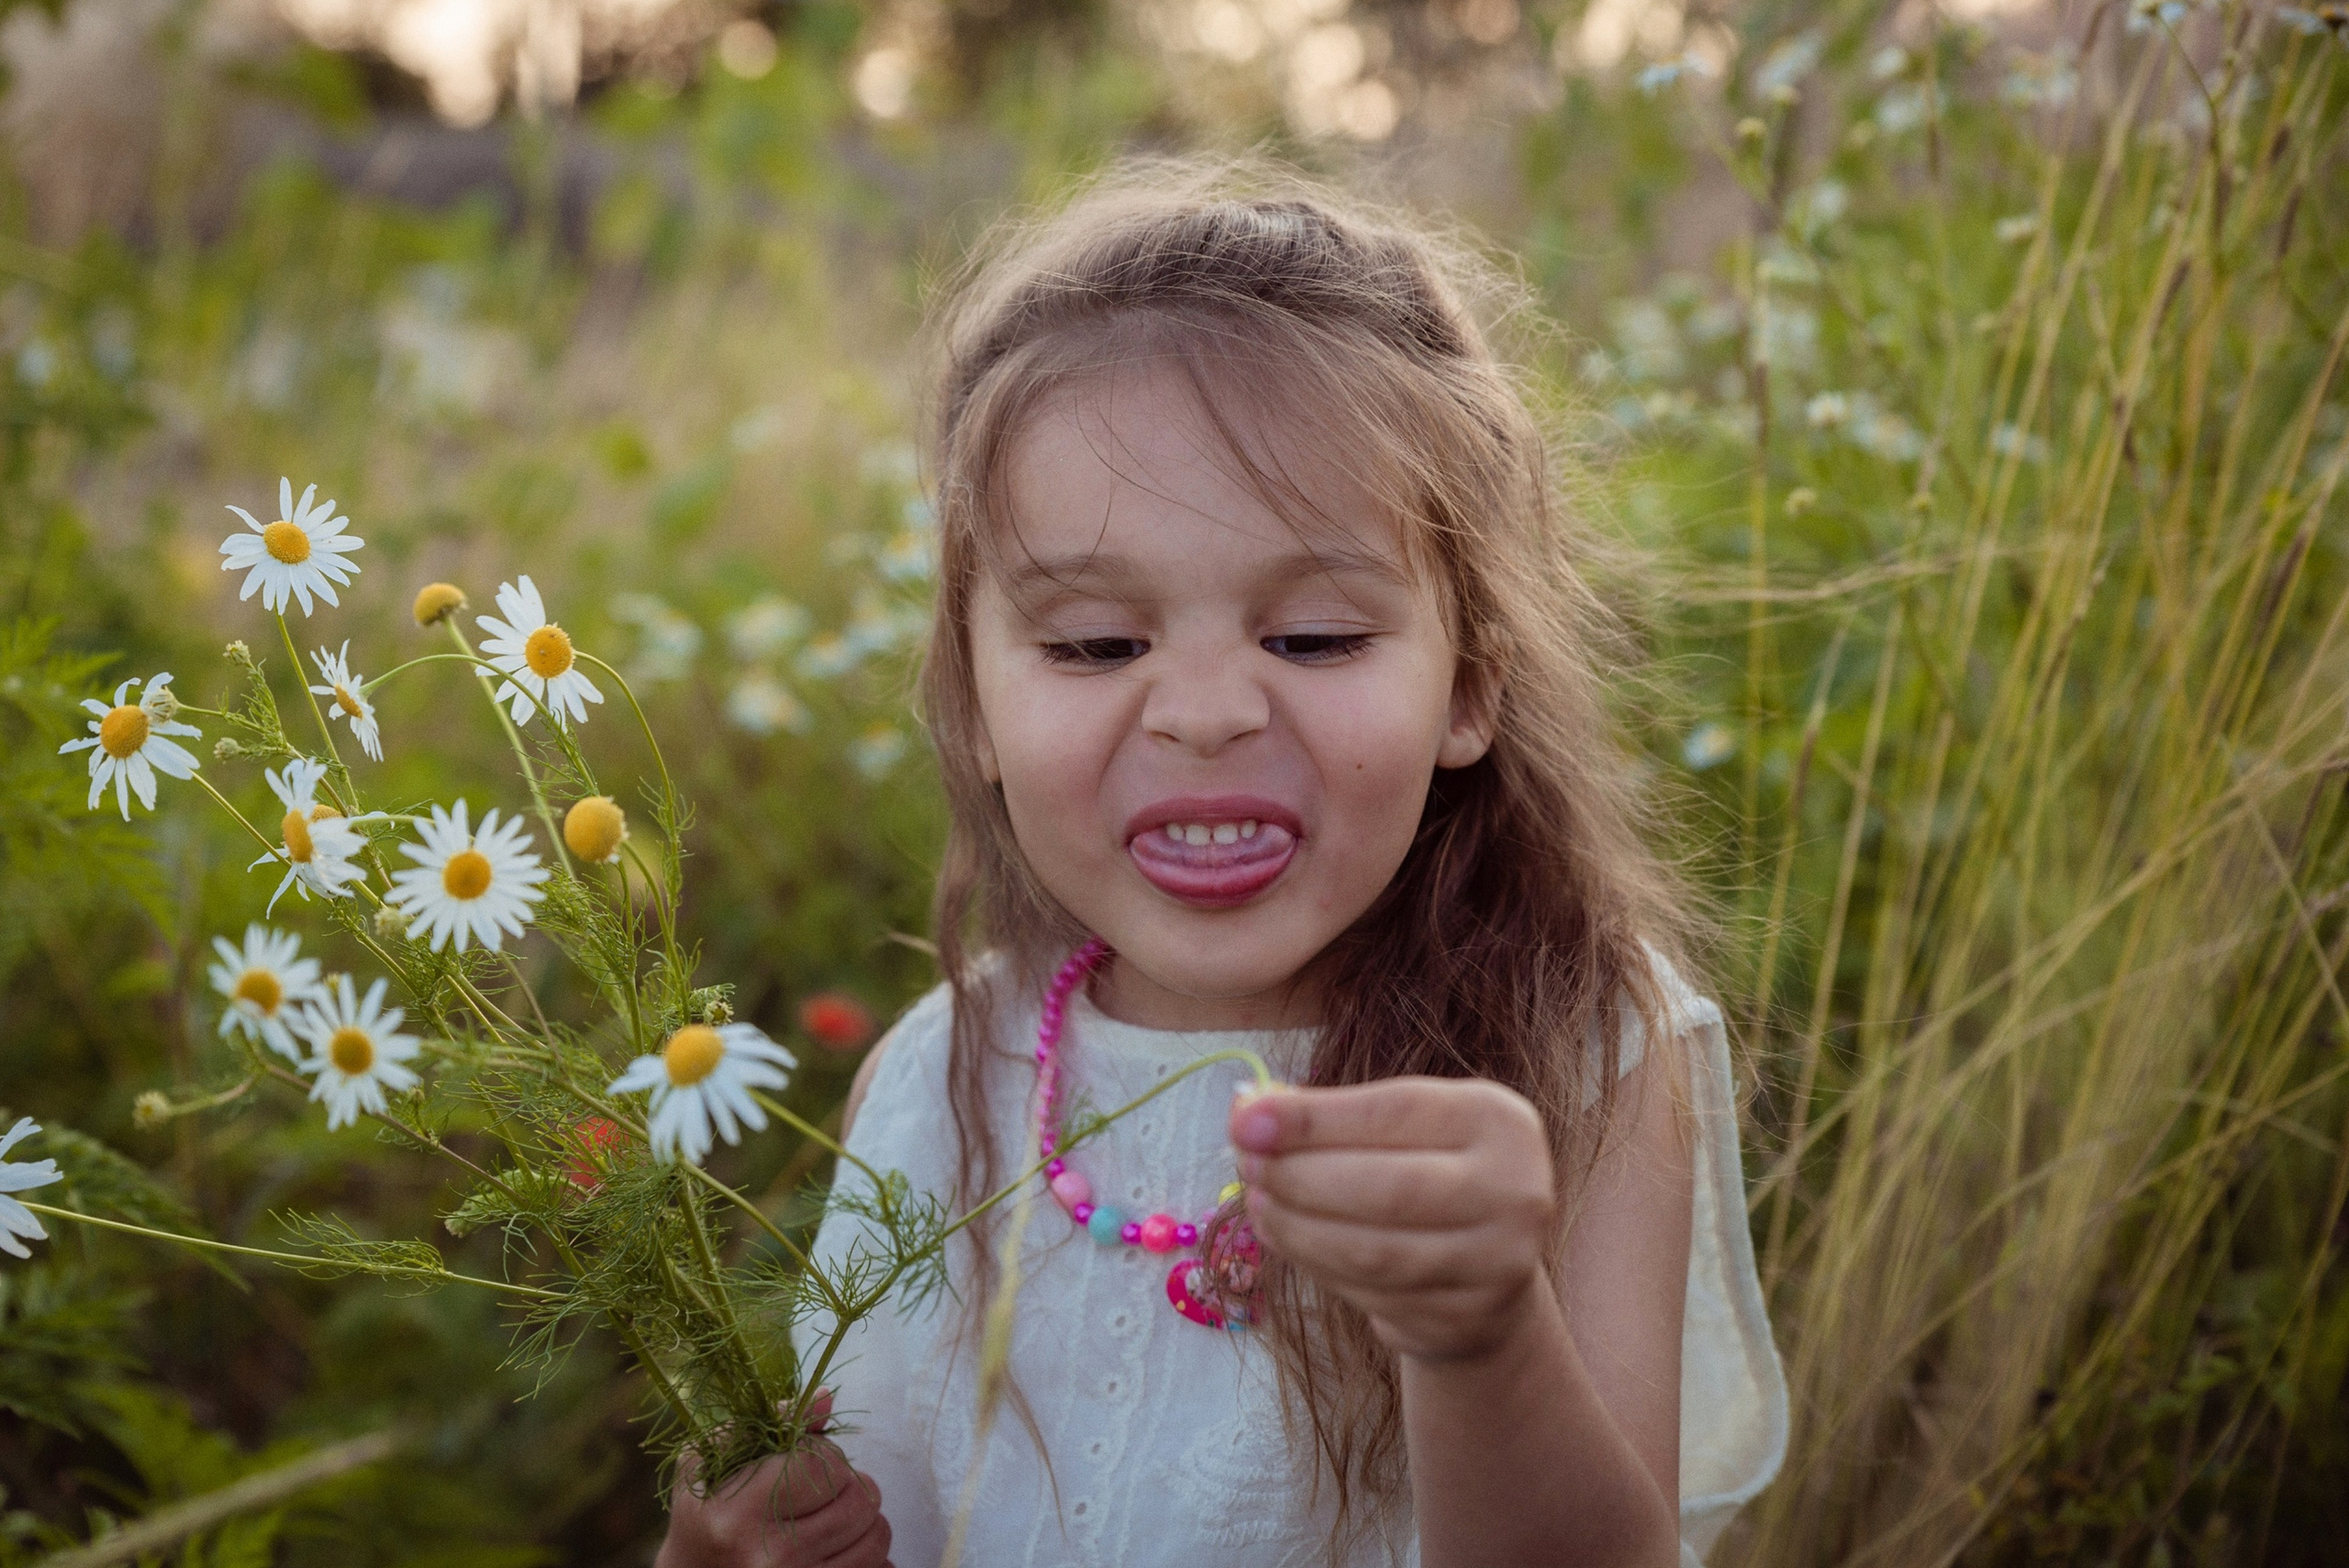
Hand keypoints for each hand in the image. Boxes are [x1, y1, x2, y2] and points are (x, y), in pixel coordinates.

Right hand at [656, 1397, 891, 1567]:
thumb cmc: (702, 1515)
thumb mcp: (711, 1463)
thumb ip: (767, 1425)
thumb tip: (825, 1397)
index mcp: (738, 1517)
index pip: (822, 1465)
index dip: (824, 1452)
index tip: (806, 1459)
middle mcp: (771, 1560)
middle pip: (859, 1500)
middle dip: (849, 1483)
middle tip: (822, 1489)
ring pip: (877, 1534)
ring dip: (863, 1517)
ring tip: (831, 1514)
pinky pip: (879, 1566)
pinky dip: (867, 1548)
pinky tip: (838, 1544)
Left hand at [1230, 1078, 1555, 1362]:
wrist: (1488, 1266)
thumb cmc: (1427, 1171)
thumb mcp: (1399, 1127)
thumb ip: (1331, 1116)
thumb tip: (1246, 1113)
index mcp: (1499, 1120)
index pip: (1397, 1110)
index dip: (1315, 1117)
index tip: (1245, 1120)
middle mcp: (1515, 1190)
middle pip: (1389, 1187)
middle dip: (1300, 1176)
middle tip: (1246, 1164)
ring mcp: (1498, 1263)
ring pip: (1373, 1252)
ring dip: (1297, 1227)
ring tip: (1258, 1202)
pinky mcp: (1466, 1319)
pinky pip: (1371, 1294)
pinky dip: (1316, 1265)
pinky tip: (1287, 1239)